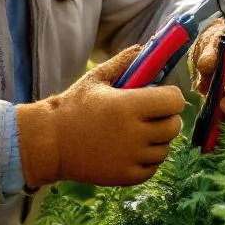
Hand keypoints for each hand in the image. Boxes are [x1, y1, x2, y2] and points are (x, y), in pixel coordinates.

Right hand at [15, 45, 185, 188]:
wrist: (50, 142)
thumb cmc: (73, 107)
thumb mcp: (96, 78)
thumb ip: (123, 62)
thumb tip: (144, 48)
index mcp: (129, 106)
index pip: (174, 101)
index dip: (170, 97)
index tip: (161, 97)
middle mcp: (134, 133)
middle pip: (174, 126)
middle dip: (166, 118)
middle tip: (151, 115)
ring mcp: (130, 157)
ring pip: (165, 148)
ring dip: (157, 140)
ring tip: (138, 133)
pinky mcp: (125, 176)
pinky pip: (153, 167)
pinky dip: (148, 160)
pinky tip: (132, 150)